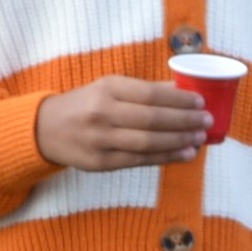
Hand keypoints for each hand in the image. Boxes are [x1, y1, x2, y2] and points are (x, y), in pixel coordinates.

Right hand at [35, 75, 213, 172]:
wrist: (45, 129)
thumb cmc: (85, 104)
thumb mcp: (108, 88)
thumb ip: (144, 90)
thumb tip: (182, 90)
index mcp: (106, 89)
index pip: (150, 95)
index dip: (179, 100)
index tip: (200, 102)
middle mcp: (102, 113)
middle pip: (152, 119)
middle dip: (184, 121)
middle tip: (206, 121)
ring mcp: (101, 140)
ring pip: (148, 143)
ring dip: (179, 141)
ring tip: (200, 139)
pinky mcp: (102, 163)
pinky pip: (140, 161)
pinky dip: (166, 158)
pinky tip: (185, 154)